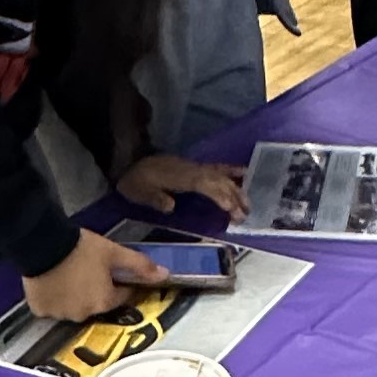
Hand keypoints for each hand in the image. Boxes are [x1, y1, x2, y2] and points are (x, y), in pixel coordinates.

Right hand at [24, 227, 151, 320]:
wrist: (42, 244)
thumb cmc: (81, 248)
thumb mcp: (114, 253)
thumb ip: (140, 265)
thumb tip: (164, 274)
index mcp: (104, 302)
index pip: (120, 296)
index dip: (117, 282)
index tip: (108, 269)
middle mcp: (83, 314)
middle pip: (95, 302)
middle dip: (95, 289)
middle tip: (86, 268)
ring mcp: (60, 314)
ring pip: (72, 306)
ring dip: (73, 296)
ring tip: (67, 273)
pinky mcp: (40, 310)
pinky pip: (51, 307)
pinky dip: (53, 298)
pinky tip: (51, 281)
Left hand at [117, 153, 251, 220]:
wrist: (128, 161)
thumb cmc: (135, 181)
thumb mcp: (139, 192)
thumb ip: (155, 198)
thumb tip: (170, 206)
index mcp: (179, 177)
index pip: (204, 185)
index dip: (218, 195)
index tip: (230, 209)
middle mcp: (191, 170)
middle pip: (218, 181)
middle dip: (233, 196)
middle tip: (244, 216)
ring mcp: (194, 167)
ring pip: (221, 175)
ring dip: (236, 188)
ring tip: (248, 205)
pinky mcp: (195, 167)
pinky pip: (217, 168)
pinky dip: (232, 170)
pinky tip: (244, 174)